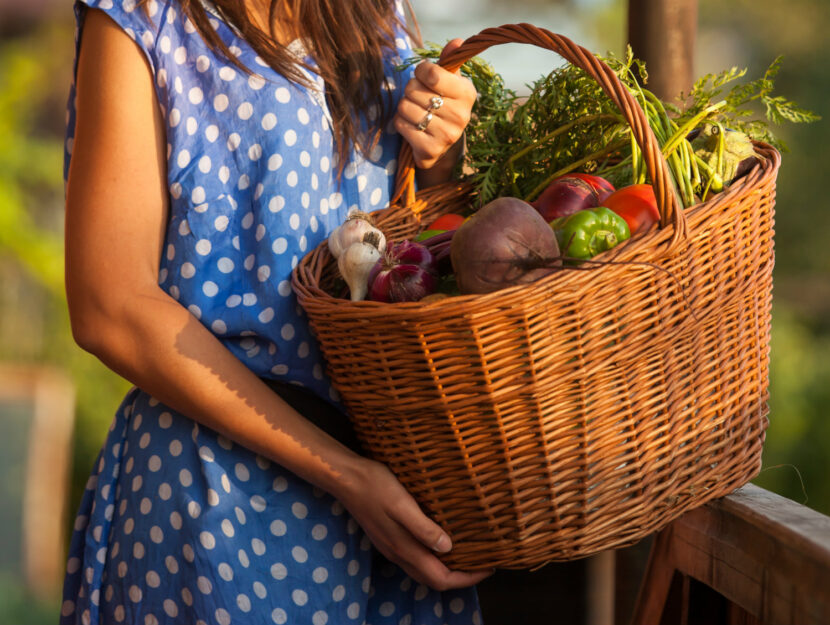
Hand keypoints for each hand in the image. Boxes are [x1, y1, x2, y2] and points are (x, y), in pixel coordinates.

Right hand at [336, 457, 492, 590]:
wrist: (346, 478)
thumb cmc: (376, 486)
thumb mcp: (402, 504)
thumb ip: (423, 528)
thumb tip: (448, 548)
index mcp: (404, 548)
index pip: (441, 579)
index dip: (467, 578)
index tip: (489, 567)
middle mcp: (398, 554)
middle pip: (434, 580)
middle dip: (460, 578)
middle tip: (482, 563)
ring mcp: (392, 547)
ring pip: (424, 570)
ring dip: (447, 569)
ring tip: (467, 554)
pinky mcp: (388, 537)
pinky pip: (416, 558)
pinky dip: (434, 558)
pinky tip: (442, 541)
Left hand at [394, 38, 475, 171]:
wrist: (441, 144)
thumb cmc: (443, 105)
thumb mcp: (449, 82)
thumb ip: (448, 62)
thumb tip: (457, 41)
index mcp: (467, 93)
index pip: (432, 74)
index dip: (420, 71)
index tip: (422, 76)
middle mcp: (460, 115)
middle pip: (414, 90)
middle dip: (410, 90)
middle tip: (419, 98)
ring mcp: (446, 135)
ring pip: (405, 107)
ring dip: (404, 107)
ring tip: (415, 111)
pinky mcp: (430, 150)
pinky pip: (401, 125)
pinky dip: (400, 123)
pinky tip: (411, 126)